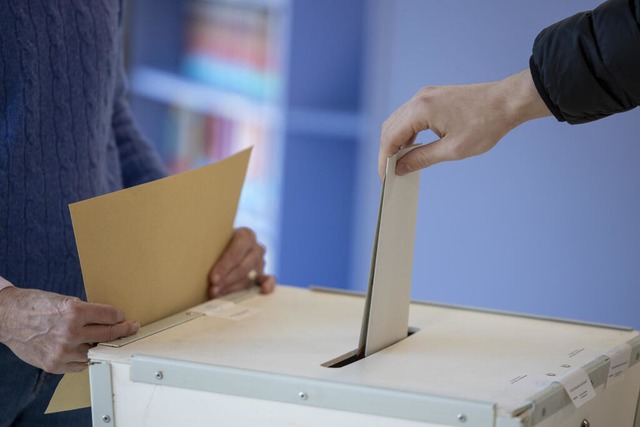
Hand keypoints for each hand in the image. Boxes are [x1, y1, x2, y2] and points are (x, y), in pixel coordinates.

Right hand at [0, 287, 138, 372]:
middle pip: (108, 334)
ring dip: (102, 346)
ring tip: (106, 340)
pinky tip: (87, 349)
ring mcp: (62, 351)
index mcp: (74, 312)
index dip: (120, 316)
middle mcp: (70, 332)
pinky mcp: (54, 364)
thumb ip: (87, 312)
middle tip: (132, 328)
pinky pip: (80, 365)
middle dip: (124, 331)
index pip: (111, 316)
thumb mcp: (65, 301)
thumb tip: (109, 320)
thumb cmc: (36, 305)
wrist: (8, 318)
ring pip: (96, 352)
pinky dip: (86, 357)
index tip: (124, 317)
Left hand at [208, 227, 275, 297]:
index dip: (224, 266)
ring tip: (217, 294)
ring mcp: (261, 261)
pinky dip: (267, 285)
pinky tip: (263, 290)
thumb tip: (196, 263)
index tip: (212, 278)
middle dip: (226, 280)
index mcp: (245, 234)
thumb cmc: (214, 246)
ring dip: (233, 288)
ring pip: (249, 277)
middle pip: (243, 266)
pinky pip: (269, 280)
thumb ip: (211, 249)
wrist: (222, 248)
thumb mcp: (213, 242)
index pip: (236, 251)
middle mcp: (256, 247)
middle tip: (213, 289)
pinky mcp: (263, 274)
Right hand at [378, 69, 550, 178]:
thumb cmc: (486, 124)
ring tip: (400, 163)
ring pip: (399, 121)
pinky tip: (412, 148)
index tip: (385, 177)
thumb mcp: (453, 149)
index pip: (390, 137)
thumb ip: (422, 158)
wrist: (507, 101)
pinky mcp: (433, 97)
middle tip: (390, 173)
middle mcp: (419, 99)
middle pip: (390, 127)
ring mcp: (425, 96)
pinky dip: (407, 133)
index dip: (384, 159)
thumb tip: (400, 168)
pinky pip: (411, 116)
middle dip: (387, 151)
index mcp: (420, 109)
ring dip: (396, 142)